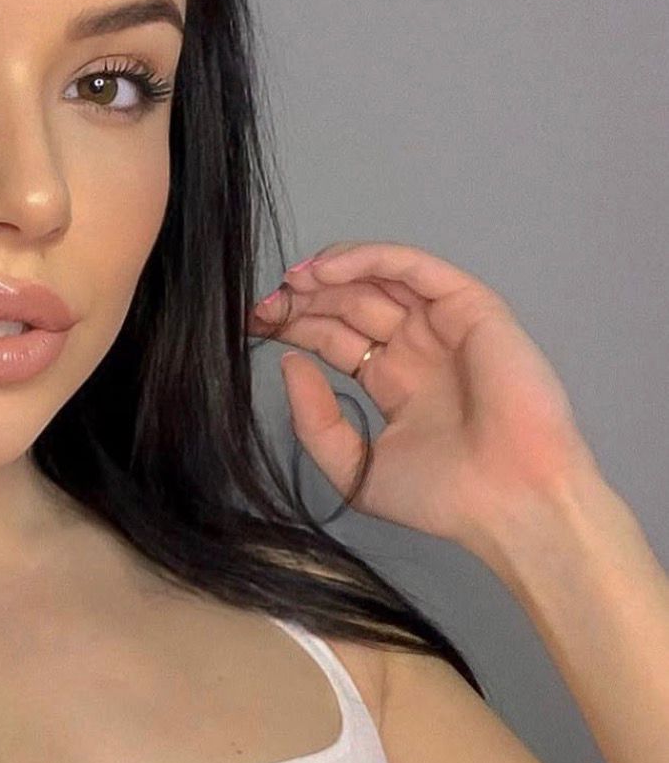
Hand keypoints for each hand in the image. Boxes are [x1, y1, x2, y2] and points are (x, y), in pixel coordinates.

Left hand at [247, 240, 603, 550]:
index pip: (335, 338)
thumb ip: (315, 420)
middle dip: (305, 300)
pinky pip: (415, 270)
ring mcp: (443, 327)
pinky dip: (370, 260)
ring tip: (292, 283)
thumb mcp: (355, 467)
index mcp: (393, 382)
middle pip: (351, 305)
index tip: (254, 324)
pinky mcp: (470, 309)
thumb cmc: (443, 498)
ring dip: (332, 273)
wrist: (507, 503)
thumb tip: (290, 364)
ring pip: (380, 280)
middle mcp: (417, 348)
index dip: (295, 326)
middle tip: (264, 305)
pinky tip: (328, 270)